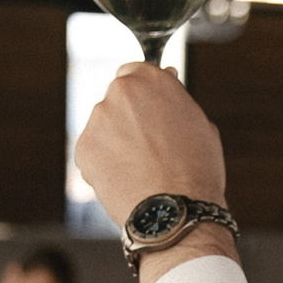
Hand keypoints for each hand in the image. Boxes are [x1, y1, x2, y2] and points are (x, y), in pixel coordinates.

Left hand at [72, 65, 225, 236]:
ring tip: (140, 169)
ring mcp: (98, 120)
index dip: (143, 93)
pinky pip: (92, 152)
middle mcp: (121, 92)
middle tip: (149, 147)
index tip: (149, 109)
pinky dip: (104, 164)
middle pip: (117, 100)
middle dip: (128, 118)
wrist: (175, 211)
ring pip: (103, 126)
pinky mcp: (83, 148)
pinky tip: (126, 179)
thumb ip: (176, 99)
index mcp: (152, 79)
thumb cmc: (196, 172)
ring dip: (115, 141)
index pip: (135, 71)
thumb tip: (168, 81)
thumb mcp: (199, 123)